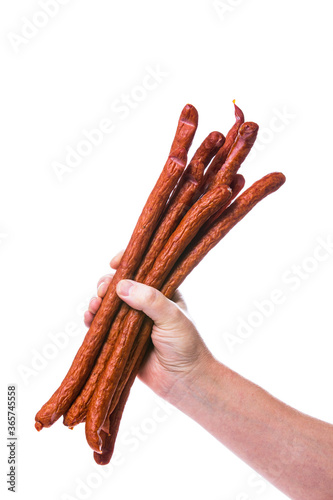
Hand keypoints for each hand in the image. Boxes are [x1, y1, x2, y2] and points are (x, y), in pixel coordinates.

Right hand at [84, 252, 212, 401]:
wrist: (184, 382)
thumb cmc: (186, 345)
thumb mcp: (172, 317)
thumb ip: (150, 300)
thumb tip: (121, 286)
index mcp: (162, 291)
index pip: (143, 269)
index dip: (127, 262)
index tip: (114, 263)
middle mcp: (145, 303)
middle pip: (120, 285)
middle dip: (107, 284)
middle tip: (102, 290)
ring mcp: (131, 321)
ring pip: (108, 304)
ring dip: (97, 301)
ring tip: (94, 305)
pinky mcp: (120, 339)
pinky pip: (102, 326)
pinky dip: (93, 320)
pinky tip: (89, 319)